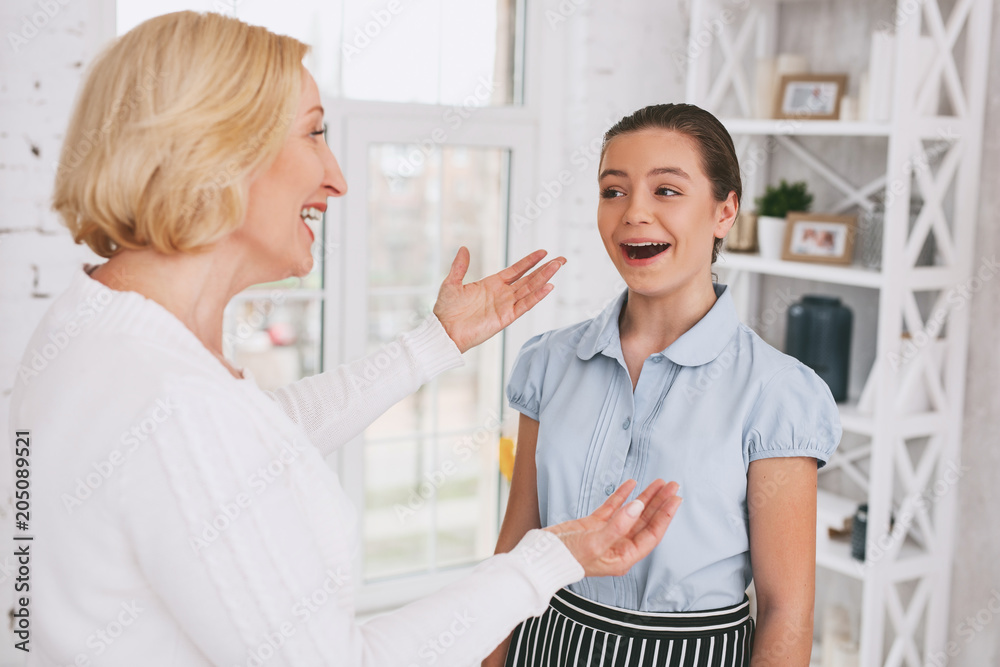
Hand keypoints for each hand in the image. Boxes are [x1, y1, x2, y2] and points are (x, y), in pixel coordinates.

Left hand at [433, 247, 565, 353]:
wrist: (444, 331)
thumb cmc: (446, 310)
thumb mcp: (452, 283)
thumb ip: (460, 266)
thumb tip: (464, 248)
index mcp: (492, 284)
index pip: (516, 270)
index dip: (529, 261)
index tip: (543, 252)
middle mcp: (502, 294)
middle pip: (529, 279)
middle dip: (545, 269)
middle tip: (561, 259)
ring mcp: (505, 306)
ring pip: (530, 289)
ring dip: (544, 278)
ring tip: (557, 267)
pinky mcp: (505, 318)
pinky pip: (524, 305)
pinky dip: (537, 296)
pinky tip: (548, 287)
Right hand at [544, 479, 681, 577]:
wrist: (542, 555)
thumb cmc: (568, 557)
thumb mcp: (595, 543)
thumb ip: (618, 524)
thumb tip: (638, 506)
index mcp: (623, 557)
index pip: (651, 534)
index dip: (665, 516)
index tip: (675, 499)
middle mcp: (619, 546)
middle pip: (645, 522)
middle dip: (659, 503)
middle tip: (672, 486)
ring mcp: (607, 534)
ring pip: (632, 513)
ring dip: (645, 498)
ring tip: (659, 483)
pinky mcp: (594, 525)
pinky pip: (614, 507)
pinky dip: (623, 496)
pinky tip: (632, 484)